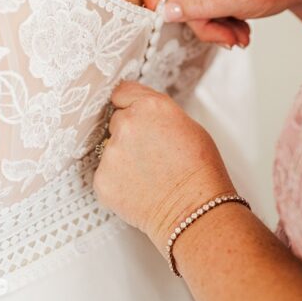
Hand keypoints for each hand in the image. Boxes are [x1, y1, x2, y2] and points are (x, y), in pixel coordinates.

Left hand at [93, 81, 236, 253]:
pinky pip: (105, 173)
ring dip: (123, 158)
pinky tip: (139, 187)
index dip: (129, 104)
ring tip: (148, 174)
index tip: (131, 112)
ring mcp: (111, 153)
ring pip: (110, 149)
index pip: (122, 91)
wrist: (194, 209)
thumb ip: (159, 114)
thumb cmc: (200, 170)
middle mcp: (127, 124)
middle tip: (150, 151)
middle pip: (116, 120)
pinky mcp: (102, 179)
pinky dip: (118, 180)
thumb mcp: (189, 126)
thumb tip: (144, 115)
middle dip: (130, 133)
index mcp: (151, 106)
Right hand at [144, 0, 301, 47]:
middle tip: (230, 40)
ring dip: (216, 26)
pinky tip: (241, 28)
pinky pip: (206, 3)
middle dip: (203, 22)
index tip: (162, 20)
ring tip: (242, 36)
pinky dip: (221, 19)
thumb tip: (164, 11)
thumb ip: (199, 4)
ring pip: (194, 4)